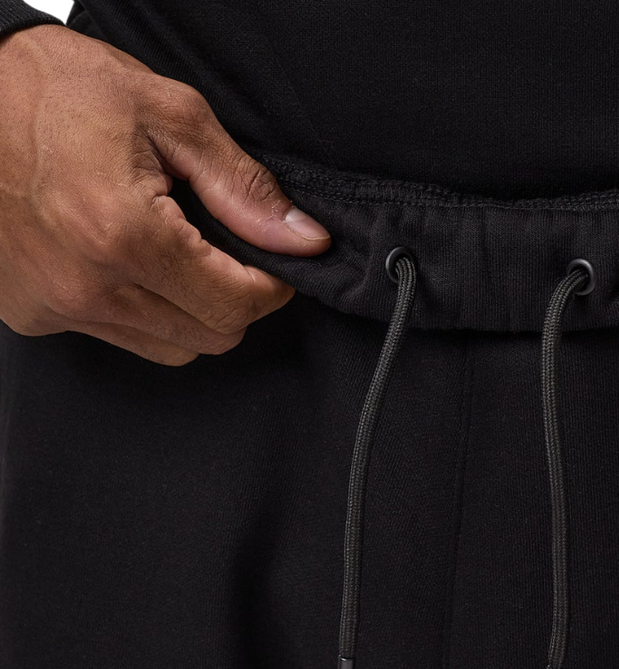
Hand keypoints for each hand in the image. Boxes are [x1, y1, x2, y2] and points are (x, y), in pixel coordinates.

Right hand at [0, 24, 329, 364]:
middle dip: (237, 300)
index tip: (273, 261)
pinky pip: (121, 338)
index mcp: (122, 234)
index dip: (271, 286)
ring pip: (172, 348)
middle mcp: (84, 285)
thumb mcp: (169, 115)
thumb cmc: (56, 88)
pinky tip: (130, 262)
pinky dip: (145, 312)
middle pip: (211, 337)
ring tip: (175, 252)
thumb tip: (303, 240)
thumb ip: (243, 188)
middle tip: (227, 251)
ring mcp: (55, 306)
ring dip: (193, 312)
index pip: (235, 306)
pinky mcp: (34, 315)